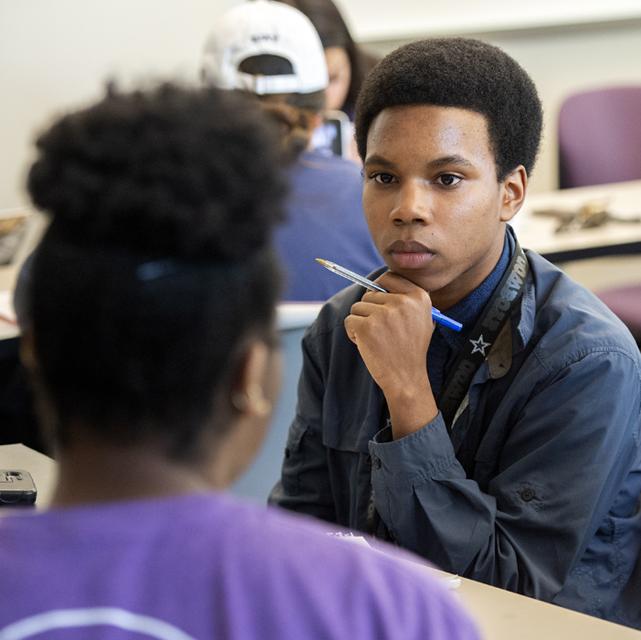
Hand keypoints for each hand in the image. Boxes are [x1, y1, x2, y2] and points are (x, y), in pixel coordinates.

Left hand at [344, 272, 438, 437]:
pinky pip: (349, 321)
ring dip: (361, 323)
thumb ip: (405, 300)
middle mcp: (402, 302)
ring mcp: (383, 314)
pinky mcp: (366, 326)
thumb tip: (376, 285)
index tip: (377, 301)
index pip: (389, 277)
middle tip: (381, 332)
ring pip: (357, 308)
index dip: (379, 288)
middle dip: (369, 312)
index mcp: (419, 297)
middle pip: (369, 294)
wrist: (407, 378)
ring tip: (376, 340)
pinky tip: (367, 345)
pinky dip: (353, 334)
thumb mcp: (421, 319)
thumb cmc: (410, 350)